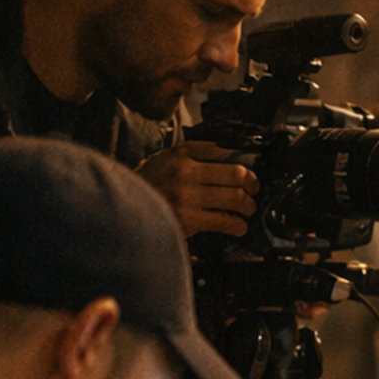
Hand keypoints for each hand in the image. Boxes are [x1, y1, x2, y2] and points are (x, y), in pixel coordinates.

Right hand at [137, 140, 257, 236]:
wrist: (125, 207)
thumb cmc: (149, 183)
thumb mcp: (168, 157)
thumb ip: (196, 152)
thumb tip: (230, 153)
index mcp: (182, 155)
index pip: (225, 154)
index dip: (244, 165)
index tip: (250, 174)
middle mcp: (186, 173)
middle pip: (236, 175)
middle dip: (252, 185)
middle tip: (253, 191)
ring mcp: (187, 196)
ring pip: (234, 198)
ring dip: (247, 206)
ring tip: (247, 210)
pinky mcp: (189, 218)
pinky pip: (224, 220)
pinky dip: (237, 225)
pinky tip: (238, 226)